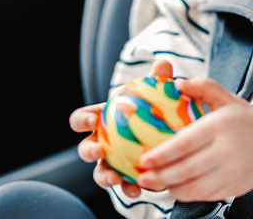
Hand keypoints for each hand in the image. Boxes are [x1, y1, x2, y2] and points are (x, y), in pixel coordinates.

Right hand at [69, 59, 174, 197]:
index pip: (82, 119)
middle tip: (99, 151)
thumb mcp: (157, 95)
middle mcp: (102, 144)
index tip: (93, 120)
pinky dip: (128, 189)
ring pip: (100, 173)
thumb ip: (158, 80)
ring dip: (105, 176)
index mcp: (102, 121)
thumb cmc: (154, 111)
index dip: (82, 120)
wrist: (170, 138)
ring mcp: (111, 164)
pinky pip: (123, 187)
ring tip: (116, 178)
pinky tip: (139, 189)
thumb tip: (164, 64)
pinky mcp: (126, 180)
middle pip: (85, 149)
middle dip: (88, 151)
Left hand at [134, 77, 252, 201]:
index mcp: (221, 126)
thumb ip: (204, 87)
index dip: (162, 154)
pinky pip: (204, 195)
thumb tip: (177, 83)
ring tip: (155, 183)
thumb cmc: (248, 122)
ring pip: (193, 187)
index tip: (144, 159)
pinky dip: (186, 194)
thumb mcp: (228, 99)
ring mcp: (231, 173)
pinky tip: (175, 188)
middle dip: (159, 176)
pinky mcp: (234, 188)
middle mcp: (227, 151)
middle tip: (141, 176)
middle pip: (186, 169)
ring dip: (170, 188)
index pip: (185, 143)